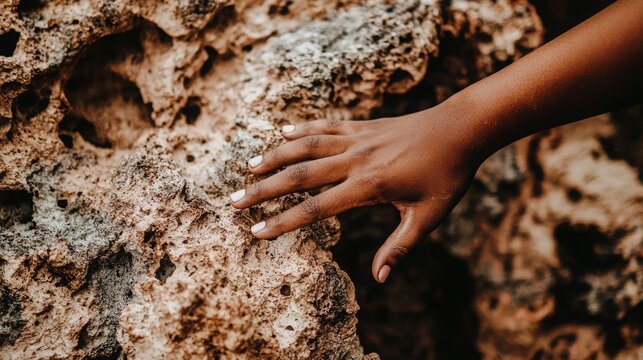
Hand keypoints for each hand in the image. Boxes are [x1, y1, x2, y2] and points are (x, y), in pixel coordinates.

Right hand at [229, 103, 478, 282]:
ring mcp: (357, 139)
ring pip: (306, 146)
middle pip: (299, 176)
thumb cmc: (447, 175)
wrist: (461, 128)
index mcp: (369, 186)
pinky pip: (325, 126)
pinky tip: (284, 133)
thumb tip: (379, 279)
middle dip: (263, 190)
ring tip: (248, 167)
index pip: (315, 208)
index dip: (283, 221)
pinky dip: (303, 129)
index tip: (256, 231)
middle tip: (233, 200)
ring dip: (275, 156)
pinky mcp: (362, 125)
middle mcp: (356, 159)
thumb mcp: (428, 216)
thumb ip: (400, 246)